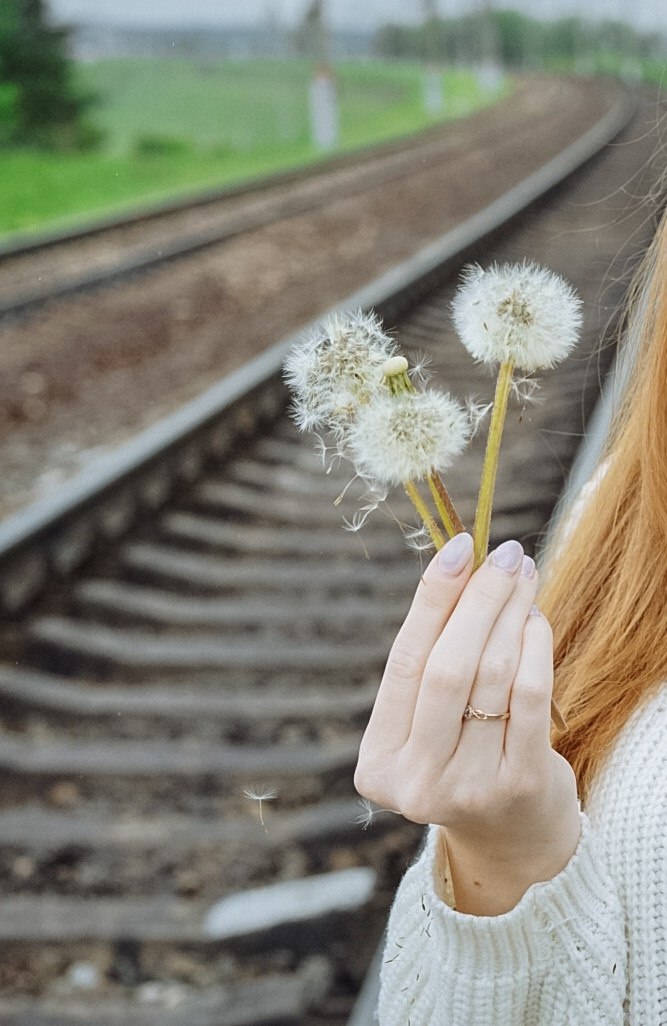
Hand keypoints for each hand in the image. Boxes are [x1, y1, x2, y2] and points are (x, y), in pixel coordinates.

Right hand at [354, 533, 580, 914]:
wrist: (513, 837)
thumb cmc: (464, 755)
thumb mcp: (431, 720)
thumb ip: (433, 659)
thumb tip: (462, 564)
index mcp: (378, 760)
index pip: (404, 662)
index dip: (432, 600)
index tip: (458, 547)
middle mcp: (415, 780)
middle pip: (446, 667)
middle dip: (479, 600)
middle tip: (504, 555)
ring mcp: (467, 789)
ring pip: (491, 676)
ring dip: (511, 615)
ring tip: (523, 578)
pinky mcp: (519, 786)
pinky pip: (529, 697)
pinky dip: (535, 648)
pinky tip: (536, 621)